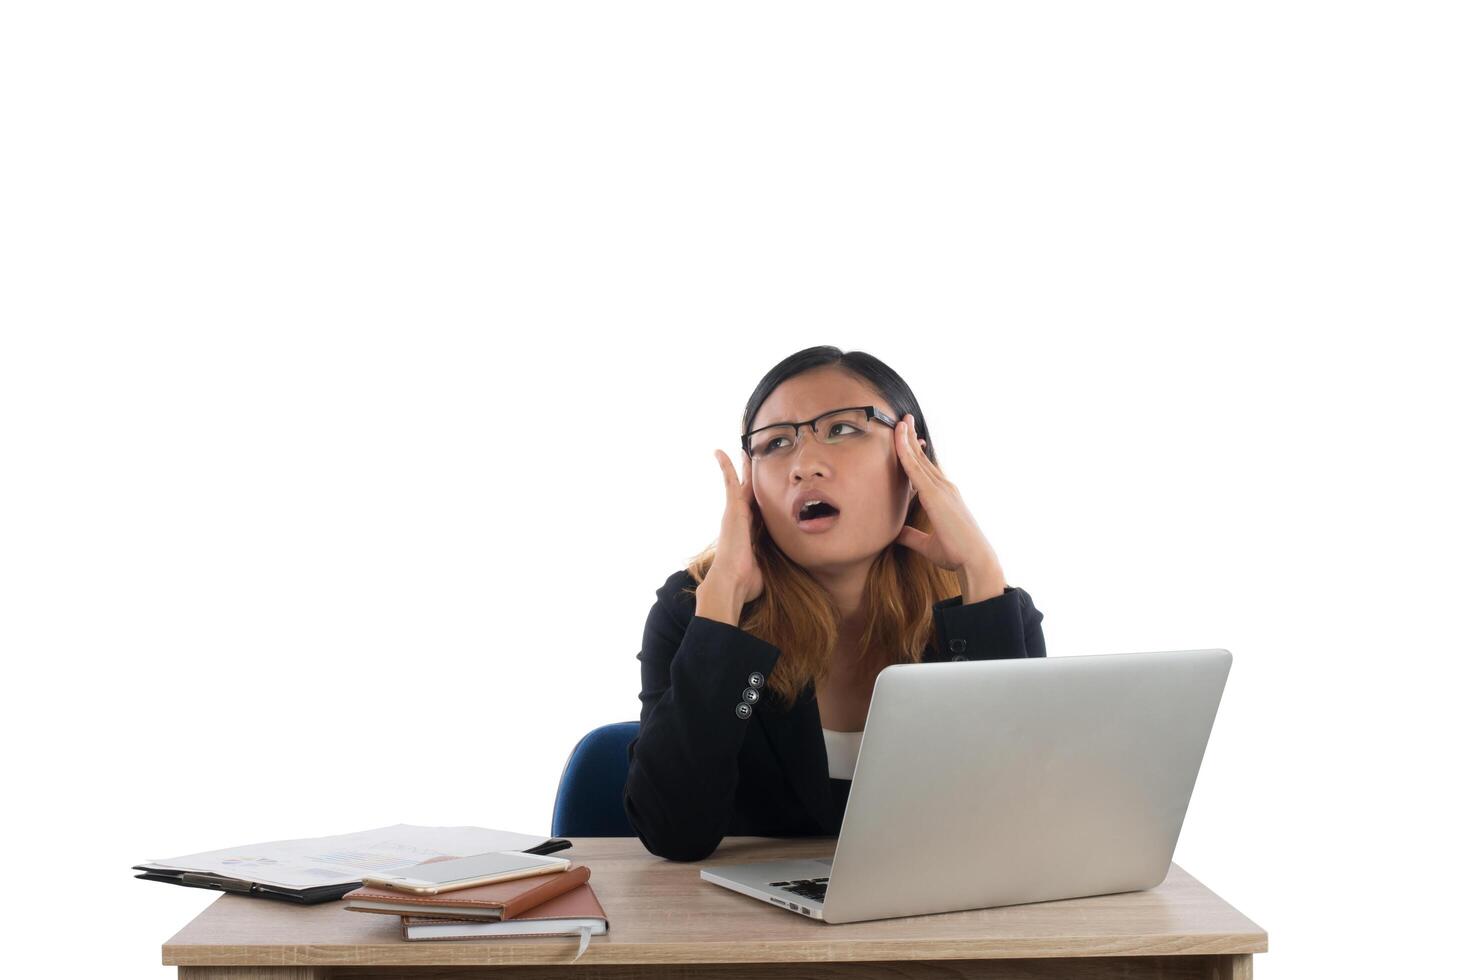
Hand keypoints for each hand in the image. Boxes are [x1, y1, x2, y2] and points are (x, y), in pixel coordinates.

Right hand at [706, 448, 764, 606]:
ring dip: (741, 466)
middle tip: (751, 458)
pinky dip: (725, 467)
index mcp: (750, 530)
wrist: (733, 582)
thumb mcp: (768, 565)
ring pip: (740, 482)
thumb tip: (793, 567)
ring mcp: (735, 512)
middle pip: (749, 490)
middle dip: (751, 475)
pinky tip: (719, 452)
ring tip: (742, 449)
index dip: (761, 495)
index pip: (757, 507)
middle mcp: (741, 518)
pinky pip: (729, 482)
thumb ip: (775, 560)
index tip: (765, 486)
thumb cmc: (748, 580)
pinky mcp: (731, 509)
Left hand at [893, 413, 1004, 598]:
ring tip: (899, 422)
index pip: (925, 470)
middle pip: (922, 459)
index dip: (914, 454)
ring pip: (918, 459)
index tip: (907, 439)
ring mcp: (942, 489)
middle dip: (911, 439)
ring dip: (907, 440)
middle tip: (903, 421)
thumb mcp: (928, 545)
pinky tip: (898, 440)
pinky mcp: (936, 495)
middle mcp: (944, 488)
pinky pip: (916, 470)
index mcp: (944, 497)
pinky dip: (906, 453)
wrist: (975, 561)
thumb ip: (911, 537)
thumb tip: (895, 533)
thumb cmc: (957, 554)